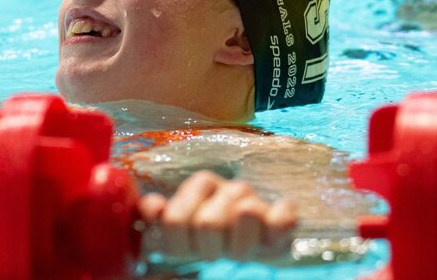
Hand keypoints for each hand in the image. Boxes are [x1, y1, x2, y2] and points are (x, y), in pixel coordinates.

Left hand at [139, 170, 296, 261]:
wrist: (253, 244)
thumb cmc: (210, 238)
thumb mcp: (179, 231)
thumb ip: (157, 218)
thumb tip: (152, 207)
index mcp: (199, 185)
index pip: (175, 220)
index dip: (179, 245)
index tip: (189, 249)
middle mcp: (228, 187)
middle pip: (208, 223)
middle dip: (208, 248)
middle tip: (215, 251)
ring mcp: (257, 198)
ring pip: (246, 214)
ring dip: (239, 247)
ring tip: (236, 249)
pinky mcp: (284, 214)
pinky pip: (283, 218)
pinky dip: (276, 231)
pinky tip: (267, 240)